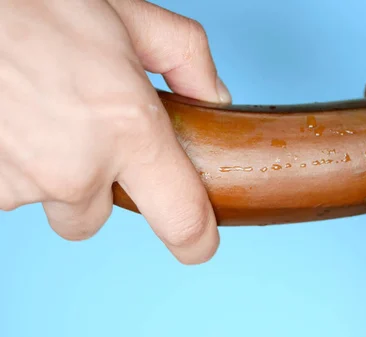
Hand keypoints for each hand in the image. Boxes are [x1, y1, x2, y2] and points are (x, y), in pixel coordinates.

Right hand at [0, 0, 230, 263]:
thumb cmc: (37, 2)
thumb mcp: (131, 15)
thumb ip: (186, 59)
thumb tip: (214, 97)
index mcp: (129, 129)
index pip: (181, 219)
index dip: (196, 239)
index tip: (198, 243)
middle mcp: (76, 168)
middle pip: (95, 219)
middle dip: (95, 187)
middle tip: (85, 133)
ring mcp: (22, 181)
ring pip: (48, 203)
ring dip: (50, 173)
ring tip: (43, 114)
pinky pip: (8, 190)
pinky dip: (14, 164)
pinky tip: (15, 119)